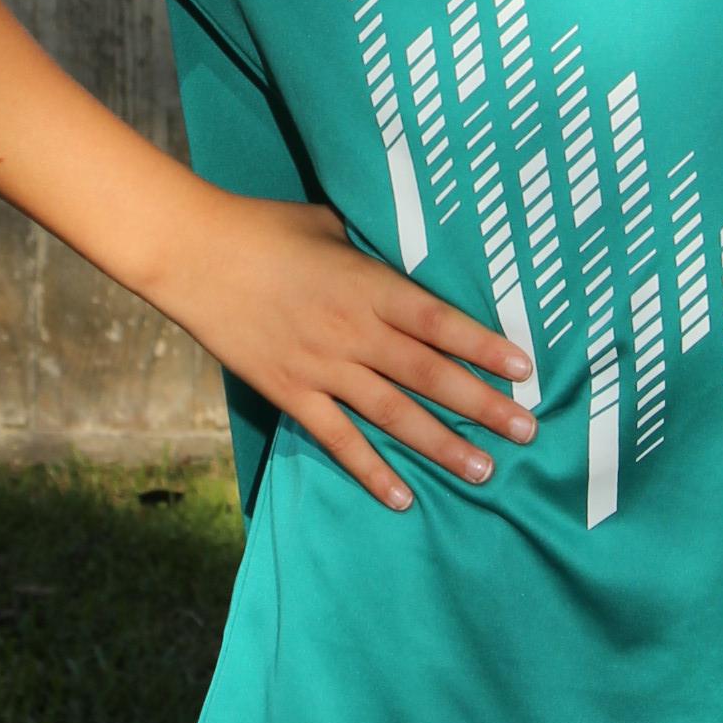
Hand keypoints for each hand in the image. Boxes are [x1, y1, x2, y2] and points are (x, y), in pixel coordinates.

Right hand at [151, 189, 534, 507]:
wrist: (194, 253)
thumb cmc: (264, 228)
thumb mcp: (331, 226)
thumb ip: (371, 253)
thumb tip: (404, 259)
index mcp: (369, 286)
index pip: (441, 321)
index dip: (485, 346)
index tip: (525, 369)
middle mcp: (353, 332)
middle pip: (430, 375)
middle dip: (483, 406)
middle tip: (527, 432)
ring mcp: (321, 367)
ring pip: (393, 414)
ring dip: (441, 444)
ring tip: (484, 470)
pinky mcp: (289, 392)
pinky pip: (337, 439)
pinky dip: (370, 470)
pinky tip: (403, 497)